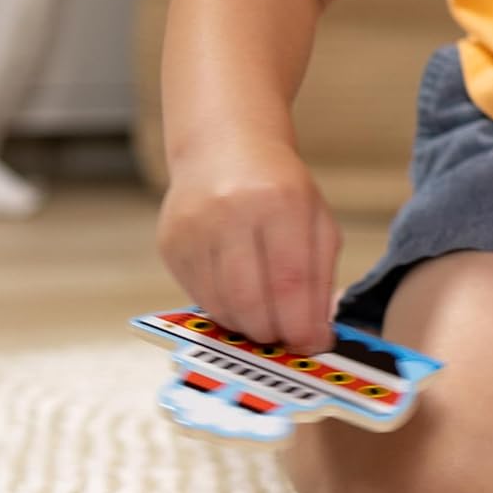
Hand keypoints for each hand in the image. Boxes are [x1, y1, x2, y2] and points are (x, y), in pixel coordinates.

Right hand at [157, 137, 341, 353]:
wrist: (224, 149)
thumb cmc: (279, 190)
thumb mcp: (318, 224)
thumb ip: (321, 281)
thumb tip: (314, 337)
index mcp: (278, 203)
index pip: (290, 282)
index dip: (301, 325)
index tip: (311, 343)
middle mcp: (229, 212)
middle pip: (251, 301)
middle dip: (274, 332)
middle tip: (287, 334)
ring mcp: (193, 227)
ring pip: (222, 306)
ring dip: (249, 325)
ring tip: (266, 314)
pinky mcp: (171, 243)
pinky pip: (200, 297)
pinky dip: (225, 308)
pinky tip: (240, 293)